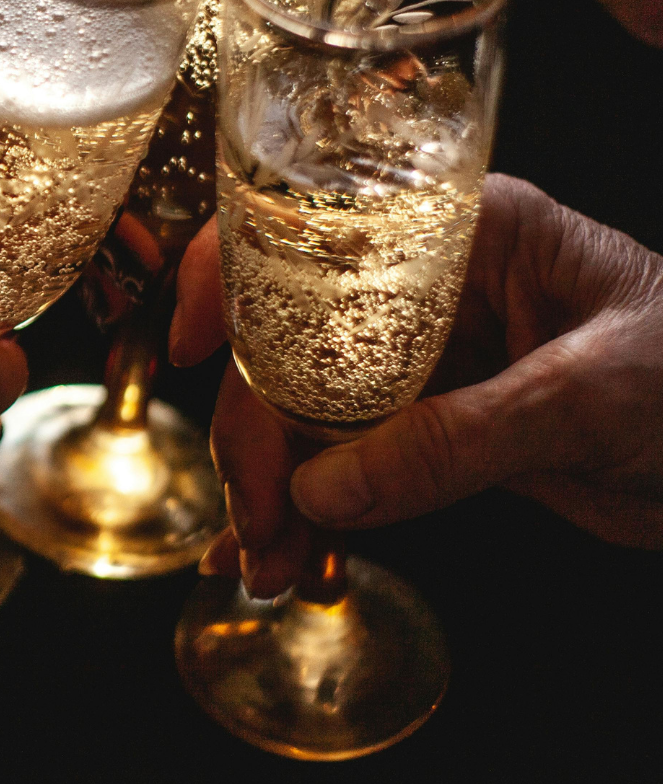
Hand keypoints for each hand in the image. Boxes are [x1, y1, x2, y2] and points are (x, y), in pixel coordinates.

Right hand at [172, 174, 662, 595]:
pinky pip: (352, 456)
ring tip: (264, 557)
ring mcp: (429, 355)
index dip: (236, 271)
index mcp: (466, 230)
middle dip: (259, 422)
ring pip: (311, 402)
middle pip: (298, 334)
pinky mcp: (435, 423)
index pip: (323, 226)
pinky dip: (314, 503)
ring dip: (276, 477)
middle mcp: (431, 282)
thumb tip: (326, 487)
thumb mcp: (593, 395)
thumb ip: (463, 438)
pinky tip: (279, 547)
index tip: (189, 341)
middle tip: (256, 512)